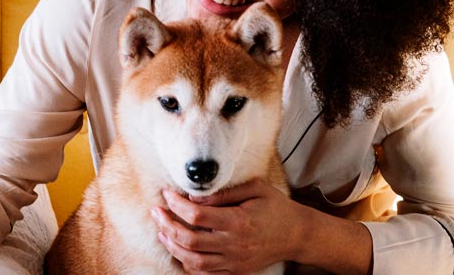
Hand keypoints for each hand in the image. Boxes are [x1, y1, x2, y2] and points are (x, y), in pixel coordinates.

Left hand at [151, 179, 303, 273]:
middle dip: (167, 225)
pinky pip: (205, 274)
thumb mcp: (255, 189)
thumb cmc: (276, 207)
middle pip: (190, 240)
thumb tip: (194, 197)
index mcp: (239, 221)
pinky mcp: (235, 271)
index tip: (167, 194)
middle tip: (156, 212)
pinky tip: (180, 251)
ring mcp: (234, 261)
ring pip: (193, 261)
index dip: (177, 204)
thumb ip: (223, 193)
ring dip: (173, 247)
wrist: (297, 235)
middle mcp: (235, 244)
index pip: (197, 214)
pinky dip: (188, 264)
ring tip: (162, 232)